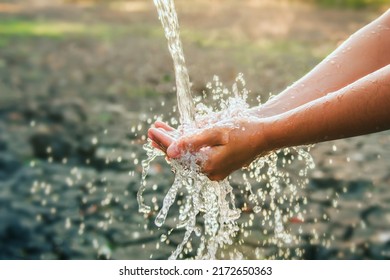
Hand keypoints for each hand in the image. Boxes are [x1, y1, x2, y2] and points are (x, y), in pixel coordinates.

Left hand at [149, 117, 269, 180]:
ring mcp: (215, 171)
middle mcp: (210, 172)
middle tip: (150, 131)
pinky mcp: (219, 166)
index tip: (151, 130)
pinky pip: (197, 157)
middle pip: (181, 158)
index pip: (178, 154)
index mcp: (208, 165)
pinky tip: (179, 137)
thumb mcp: (217, 132)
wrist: (266, 136)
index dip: (163, 141)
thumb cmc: (244, 130)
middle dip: (166, 143)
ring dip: (175, 144)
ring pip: (188, 157)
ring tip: (160, 131)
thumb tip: (169, 152)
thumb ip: (193, 141)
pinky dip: (187, 147)